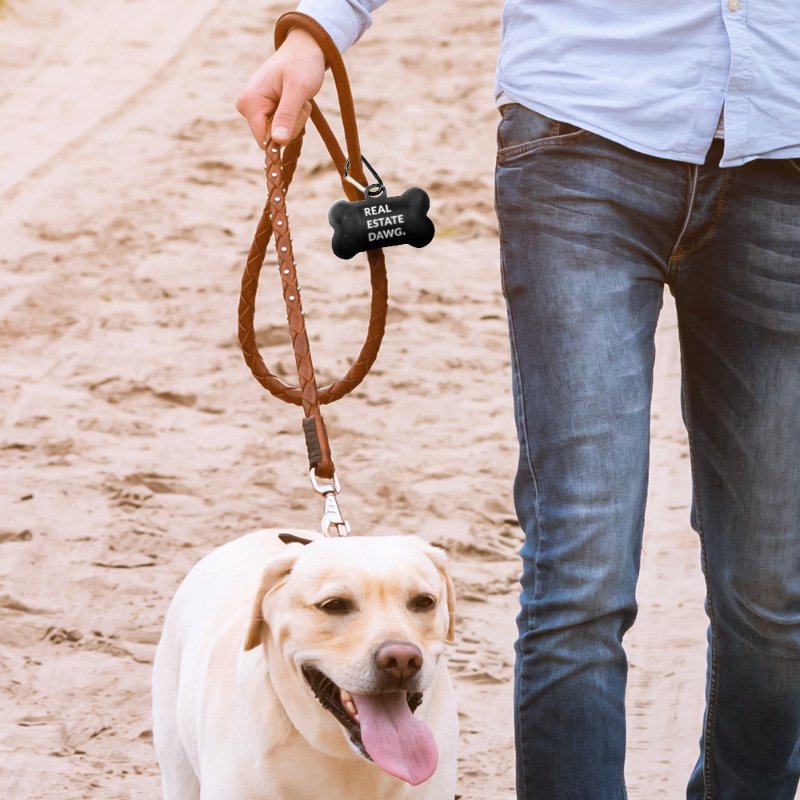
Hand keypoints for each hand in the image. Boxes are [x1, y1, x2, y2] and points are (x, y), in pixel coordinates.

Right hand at [235, 27, 325, 147]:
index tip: (296, 114)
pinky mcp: (261, 110)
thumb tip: (277, 141)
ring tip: (296, 98)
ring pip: (277, 134)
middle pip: (272, 138)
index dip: (284, 135)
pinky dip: (292, 117)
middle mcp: (246, 107)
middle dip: (292, 125)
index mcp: (250, 102)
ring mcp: (252, 109)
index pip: (264, 141)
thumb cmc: (301, 65)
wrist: (303, 50)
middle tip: (299, 102)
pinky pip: (279, 127)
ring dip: (294, 120)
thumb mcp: (298, 90)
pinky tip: (293, 100)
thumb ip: (287, 115)